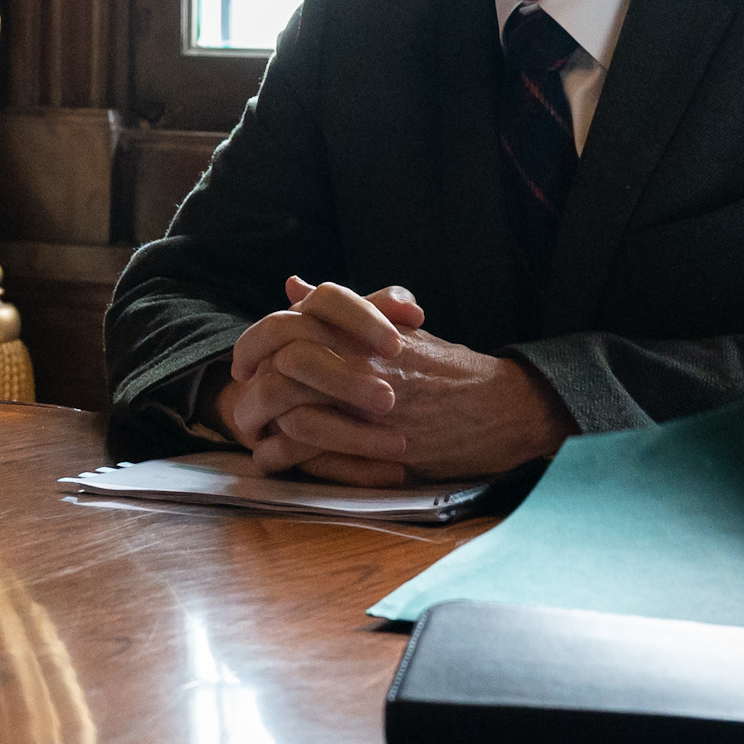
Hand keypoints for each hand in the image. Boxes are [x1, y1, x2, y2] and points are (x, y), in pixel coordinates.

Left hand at [219, 276, 568, 486]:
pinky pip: (312, 444)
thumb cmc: (449, 370)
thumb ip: (342, 310)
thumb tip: (293, 285)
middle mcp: (364, 355)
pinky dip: (282, 453)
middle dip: (251, 375)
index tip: (248, 359)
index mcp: (366, 326)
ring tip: (252, 431)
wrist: (502, 408)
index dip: (260, 336)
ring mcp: (369, 397)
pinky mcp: (376, 439)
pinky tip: (272, 458)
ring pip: (290, 397)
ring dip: (261, 416)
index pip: (295, 315)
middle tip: (242, 393)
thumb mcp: (396, 330)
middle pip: (283, 352)